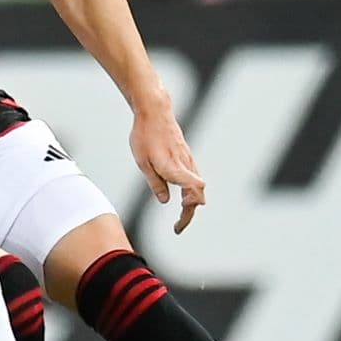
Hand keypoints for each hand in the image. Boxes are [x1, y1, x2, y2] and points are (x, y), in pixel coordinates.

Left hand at [130, 100, 206, 233]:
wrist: (155, 112)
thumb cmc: (145, 135)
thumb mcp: (143, 162)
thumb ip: (155, 182)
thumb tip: (166, 200)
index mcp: (174, 166)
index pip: (193, 190)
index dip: (189, 208)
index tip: (179, 220)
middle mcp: (185, 164)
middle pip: (198, 195)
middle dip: (189, 214)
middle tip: (177, 228)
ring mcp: (188, 160)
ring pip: (197, 188)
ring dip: (191, 205)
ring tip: (180, 219)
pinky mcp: (187, 157)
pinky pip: (194, 179)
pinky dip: (191, 192)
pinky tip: (183, 198)